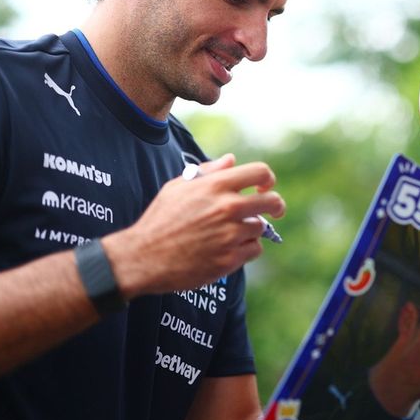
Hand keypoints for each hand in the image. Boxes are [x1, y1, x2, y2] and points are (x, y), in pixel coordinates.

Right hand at [105, 154, 284, 297]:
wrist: (143, 257)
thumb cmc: (160, 220)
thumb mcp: (178, 187)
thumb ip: (207, 172)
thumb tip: (231, 160)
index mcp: (215, 186)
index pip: (260, 173)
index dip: (267, 180)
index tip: (264, 188)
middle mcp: (227, 208)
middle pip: (272, 202)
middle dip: (275, 206)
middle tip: (273, 211)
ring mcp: (230, 235)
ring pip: (261, 228)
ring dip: (252, 230)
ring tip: (230, 234)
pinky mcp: (229, 259)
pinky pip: (254, 250)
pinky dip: (246, 249)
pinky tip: (229, 248)